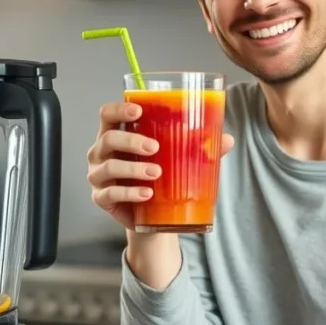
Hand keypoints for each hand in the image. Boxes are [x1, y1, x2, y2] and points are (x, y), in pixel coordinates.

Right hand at [87, 101, 233, 229]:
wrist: (153, 215)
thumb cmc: (160, 177)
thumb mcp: (176, 159)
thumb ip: (198, 148)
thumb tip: (227, 139)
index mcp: (116, 134)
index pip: (107, 114)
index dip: (119, 109)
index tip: (139, 110)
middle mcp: (101, 153)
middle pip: (108, 138)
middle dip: (131, 140)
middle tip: (155, 147)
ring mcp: (98, 176)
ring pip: (110, 167)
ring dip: (134, 169)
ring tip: (156, 173)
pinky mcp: (102, 199)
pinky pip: (111, 194)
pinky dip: (130, 193)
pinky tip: (147, 194)